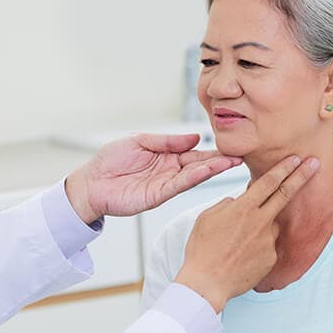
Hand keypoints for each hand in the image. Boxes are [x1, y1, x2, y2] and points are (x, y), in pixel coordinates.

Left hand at [64, 133, 242, 223]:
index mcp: (167, 155)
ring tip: (230, 162)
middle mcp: (170, 170)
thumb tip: (195, 137)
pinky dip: (193, 178)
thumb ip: (167, 141)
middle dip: (219, 160)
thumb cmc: (111, 160)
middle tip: (241, 155)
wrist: (91, 182)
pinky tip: (206, 171)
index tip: (231, 144)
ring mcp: (165, 184)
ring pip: (193, 176)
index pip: (194, 152)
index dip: (211, 149)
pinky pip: (179, 186)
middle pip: (199, 164)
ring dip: (212, 169)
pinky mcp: (158, 196)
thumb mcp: (140, 141)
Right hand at [174, 155, 318, 312]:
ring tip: (238, 242)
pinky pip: (268, 245)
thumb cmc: (202, 251)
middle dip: (301, 176)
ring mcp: (268, 241)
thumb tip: (237, 201)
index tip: (295, 158)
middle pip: (285, 193)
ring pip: (271, 225)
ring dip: (261, 226)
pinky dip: (258, 246)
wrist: (207, 283)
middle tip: (314, 164)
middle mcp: (260, 222)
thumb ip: (226, 205)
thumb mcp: (207, 218)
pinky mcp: (271, 258)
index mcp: (243, 209)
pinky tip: (241, 255)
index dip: (284, 168)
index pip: (269, 181)